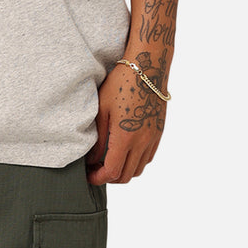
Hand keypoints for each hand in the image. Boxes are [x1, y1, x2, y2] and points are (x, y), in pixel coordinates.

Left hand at [86, 59, 167, 184]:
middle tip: (96, 169)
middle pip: (126, 176)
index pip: (112, 172)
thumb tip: (93, 159)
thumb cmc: (121, 84)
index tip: (88, 176)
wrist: (148, 69)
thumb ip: (98, 138)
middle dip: (109, 178)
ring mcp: (153, 138)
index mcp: (125, 137)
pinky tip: (125, 151)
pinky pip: (148, 157)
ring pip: (139, 169)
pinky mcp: (158, 133)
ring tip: (109, 161)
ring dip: (123, 171)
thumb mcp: (102, 109)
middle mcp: (142, 142)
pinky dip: (136, 162)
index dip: (98, 178)